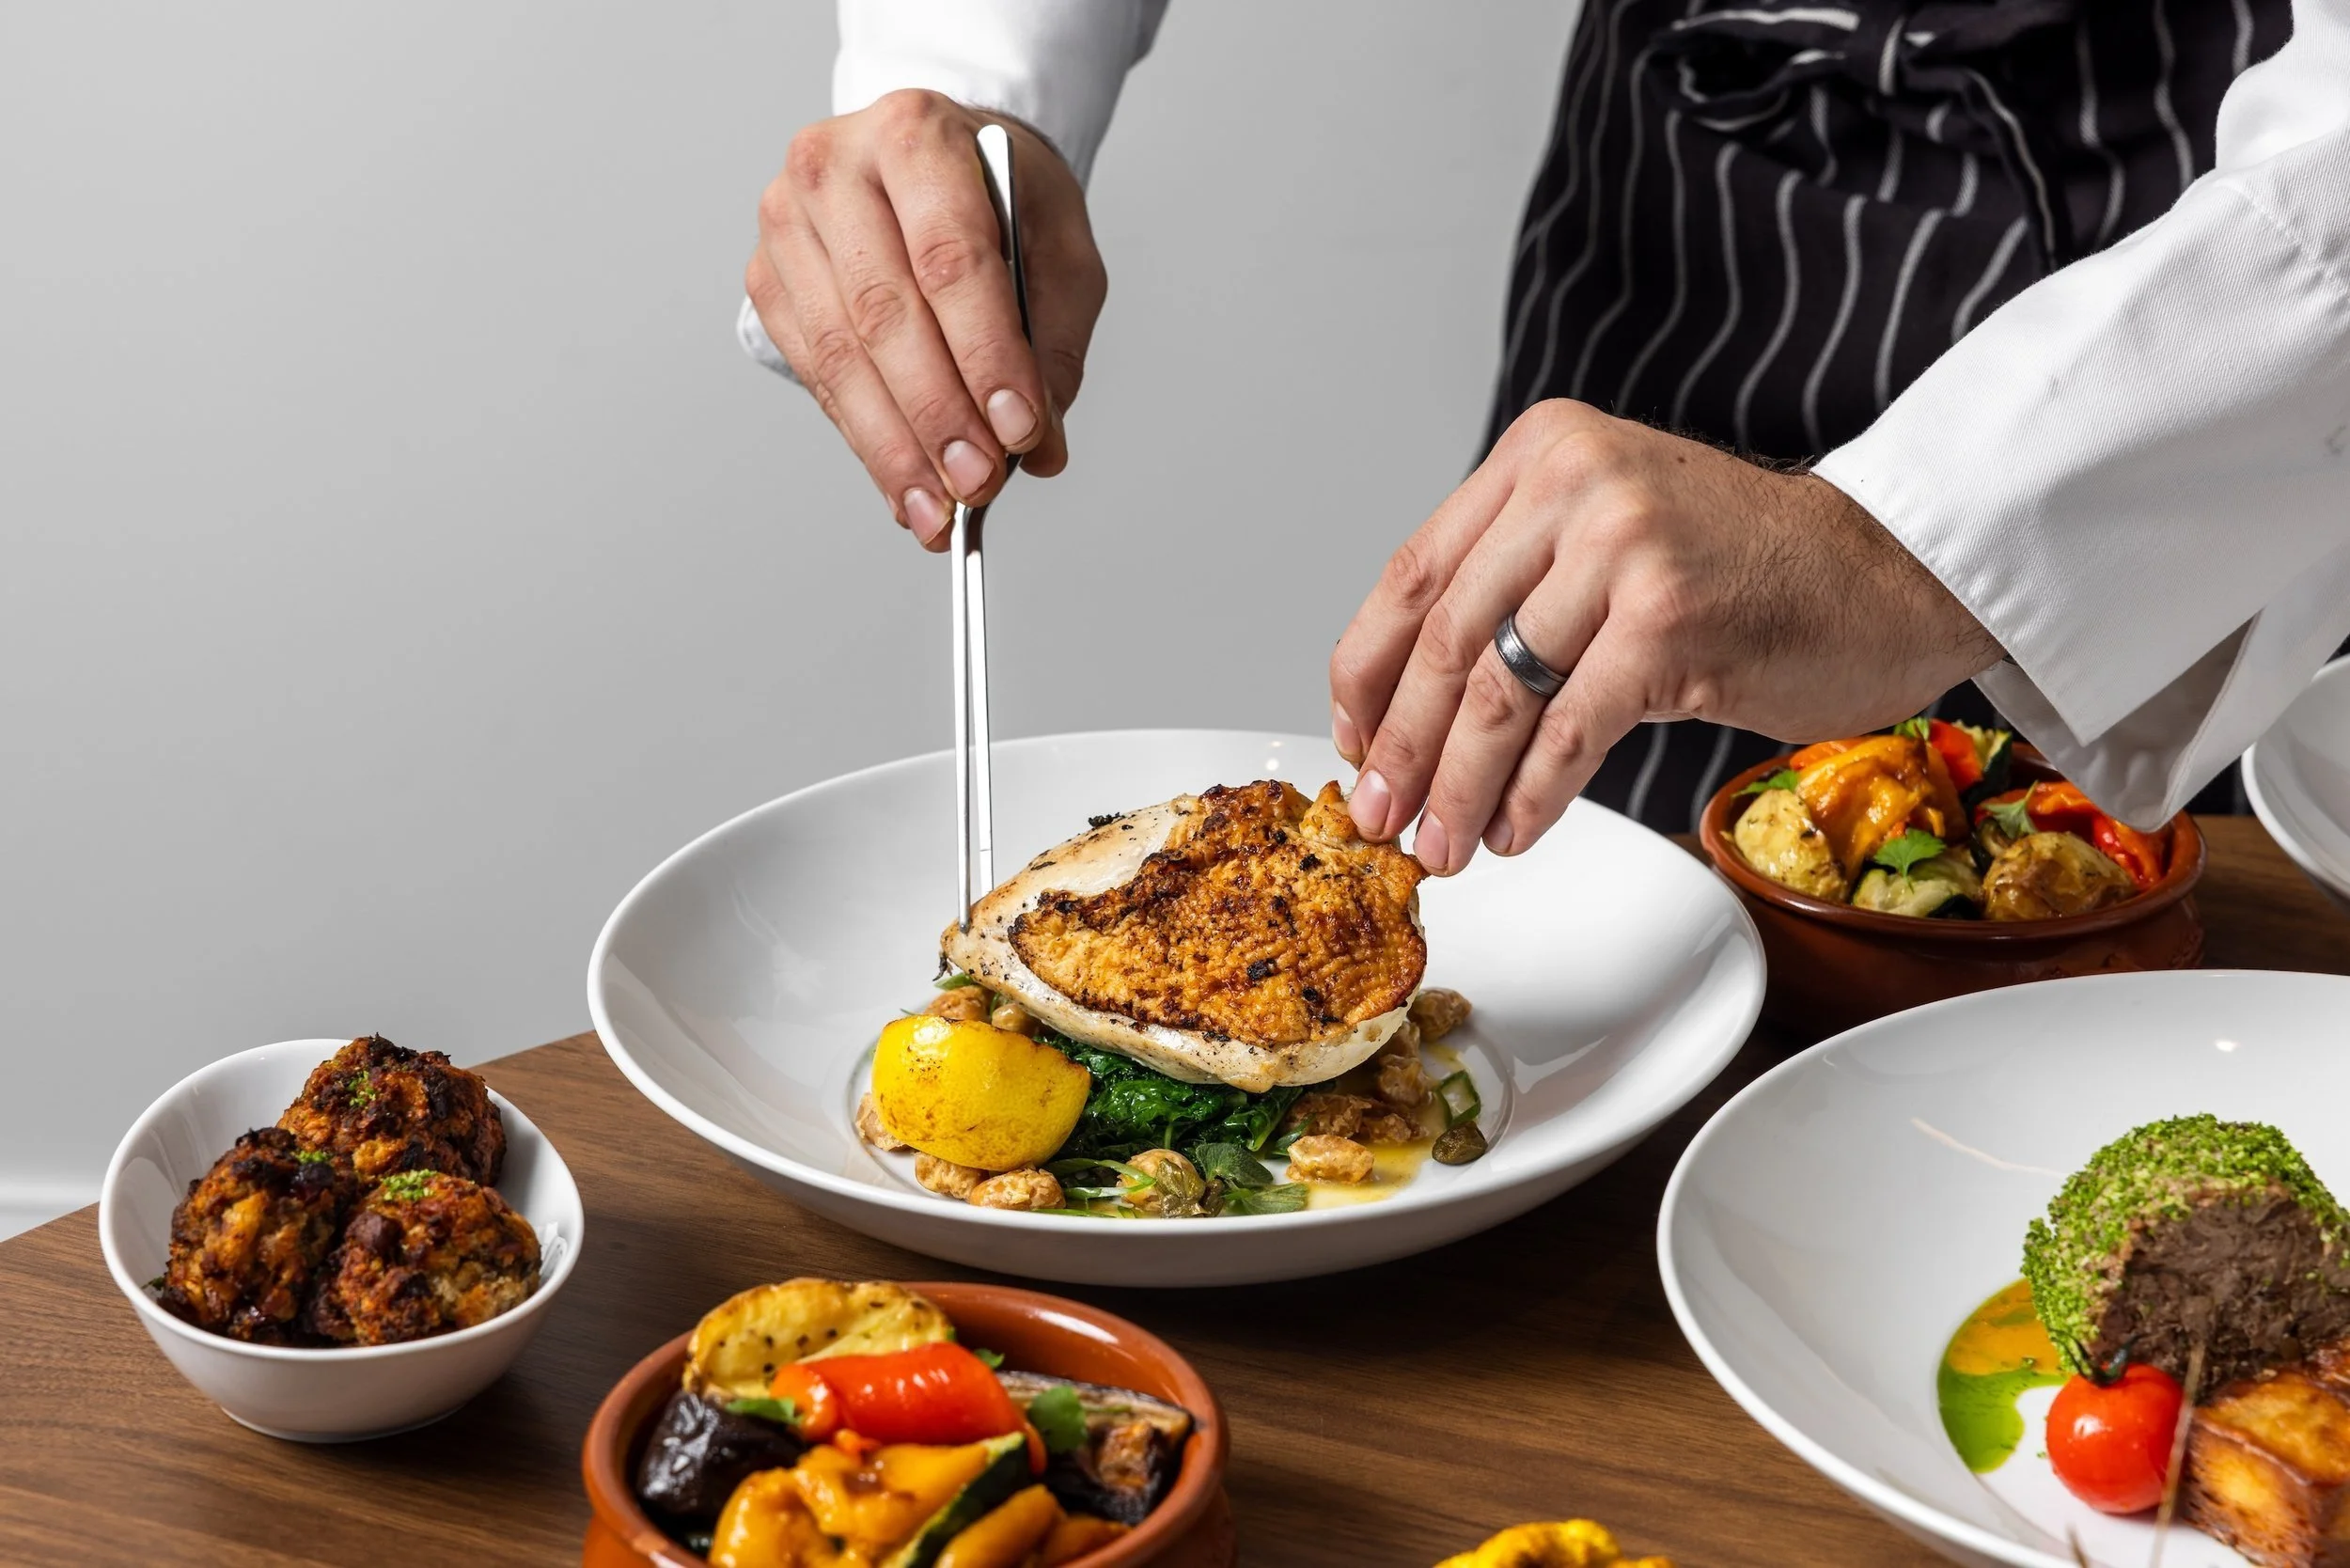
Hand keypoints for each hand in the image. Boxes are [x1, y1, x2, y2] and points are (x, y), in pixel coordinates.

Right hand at [747, 91, 1106, 549]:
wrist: (933, 161)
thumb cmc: (999, 195)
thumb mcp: (1058, 248)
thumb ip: (1054, 343)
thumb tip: (1039, 446)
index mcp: (916, 135)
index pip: (948, 257)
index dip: (984, 352)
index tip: (1019, 429)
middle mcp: (834, 168)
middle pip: (884, 312)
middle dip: (938, 415)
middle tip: (980, 485)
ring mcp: (788, 224)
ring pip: (840, 355)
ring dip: (895, 446)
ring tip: (941, 511)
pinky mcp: (769, 279)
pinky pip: (818, 376)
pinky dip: (866, 440)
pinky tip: (905, 487)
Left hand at [1328, 399, 2002, 872]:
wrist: (1891, 570)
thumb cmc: (1751, 571)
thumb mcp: (1612, 542)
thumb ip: (1521, 591)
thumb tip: (1416, 709)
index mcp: (1540, 455)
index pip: (1413, 573)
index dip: (1368, 673)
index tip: (1354, 741)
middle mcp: (1572, 483)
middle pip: (1445, 639)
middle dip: (1404, 748)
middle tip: (1381, 816)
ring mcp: (1621, 547)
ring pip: (1498, 691)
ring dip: (1460, 786)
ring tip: (1443, 845)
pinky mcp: (1668, 619)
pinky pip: (1570, 729)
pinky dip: (1533, 794)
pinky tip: (1517, 832)